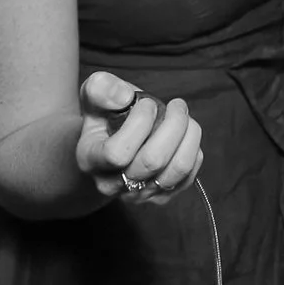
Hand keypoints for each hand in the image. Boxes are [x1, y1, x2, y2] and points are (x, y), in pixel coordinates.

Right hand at [75, 71, 202, 205]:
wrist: (110, 141)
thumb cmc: (104, 115)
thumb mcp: (94, 93)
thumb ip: (102, 88)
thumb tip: (125, 97)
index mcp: (90, 159)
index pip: (118, 153)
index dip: (140, 123)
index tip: (147, 103)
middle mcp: (112, 184)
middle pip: (153, 161)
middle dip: (173, 125)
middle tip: (176, 105)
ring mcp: (138, 194)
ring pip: (176, 170)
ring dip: (189, 136)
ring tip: (184, 116)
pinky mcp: (161, 196)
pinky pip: (188, 176)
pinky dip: (193, 150)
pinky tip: (185, 134)